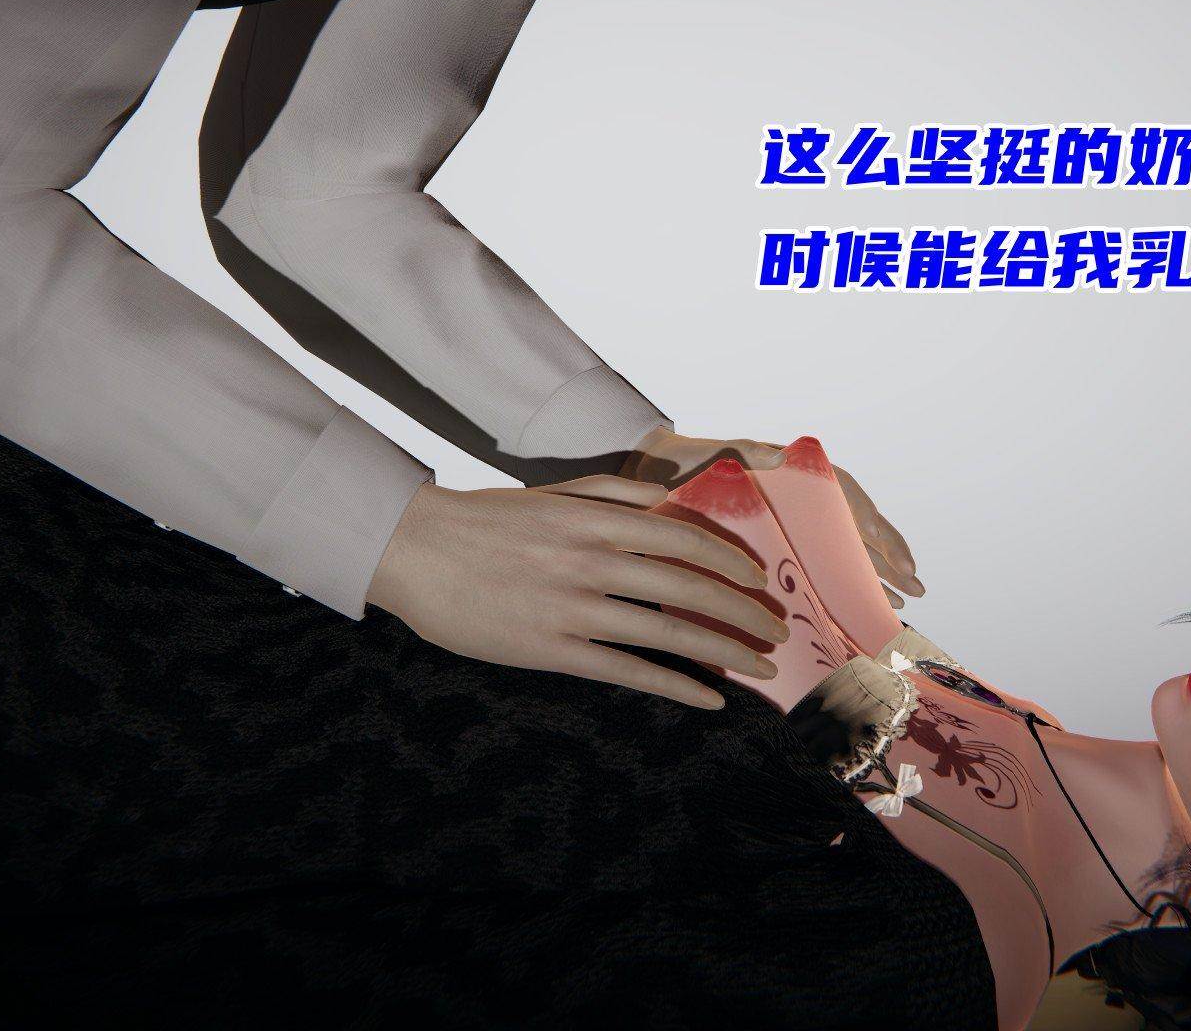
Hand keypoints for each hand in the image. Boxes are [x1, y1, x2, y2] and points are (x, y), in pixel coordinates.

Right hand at [365, 480, 791, 709]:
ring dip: (725, 653)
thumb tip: (671, 497)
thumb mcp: (553, 492)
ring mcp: (573, 608)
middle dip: (742, 612)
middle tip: (774, 629)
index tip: (758, 580)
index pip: (684, 537)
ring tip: (758, 668)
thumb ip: (613, 491)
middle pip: (689, 587)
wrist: (416, 552)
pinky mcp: (553, 650)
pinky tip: (709, 698)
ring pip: (669, 634)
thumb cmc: (487, 521)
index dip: (730, 560)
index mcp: (596, 519)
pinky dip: (677, 686)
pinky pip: (630, 671)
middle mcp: (592, 561)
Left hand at [621, 428, 922, 601]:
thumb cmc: (699, 462)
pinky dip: (833, 589)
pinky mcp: (775, 546)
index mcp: (806, 480)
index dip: (885, 538)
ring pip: (842, 555)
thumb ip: (756, 452)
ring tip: (893, 608)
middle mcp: (806, 505)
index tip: (905, 566)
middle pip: (858, 536)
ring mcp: (793, 527)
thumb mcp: (730, 454)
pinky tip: (844, 612)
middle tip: (914, 594)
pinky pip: (814, 568)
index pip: (858, 508)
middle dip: (887, 565)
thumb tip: (778, 450)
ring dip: (868, 580)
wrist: (662, 476)